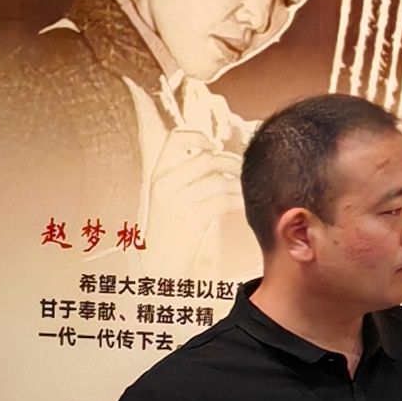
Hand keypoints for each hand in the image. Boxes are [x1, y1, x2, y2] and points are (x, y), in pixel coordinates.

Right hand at [144, 133, 247, 262]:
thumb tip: (220, 155)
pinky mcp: (193, 219)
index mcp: (158, 175)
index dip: (198, 136)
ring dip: (238, 184)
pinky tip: (244, 204)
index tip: (215, 145)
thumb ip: (186, 176)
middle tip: (241, 169)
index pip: (175, 140)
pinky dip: (239, 200)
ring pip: (219, 181)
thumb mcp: (169, 197)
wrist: (158, 264)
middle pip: (207, 159)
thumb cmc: (171, 229)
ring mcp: (177, 202)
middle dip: (231, 162)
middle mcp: (165, 184)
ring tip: (244, 190)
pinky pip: (224, 201)